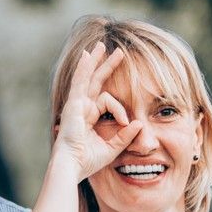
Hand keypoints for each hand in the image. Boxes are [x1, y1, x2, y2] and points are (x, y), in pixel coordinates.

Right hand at [53, 41, 142, 179]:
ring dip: (95, 60)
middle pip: (95, 81)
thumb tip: (139, 124)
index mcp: (88, 117)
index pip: (106, 101)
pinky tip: (88, 55)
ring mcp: (76, 104)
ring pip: (87, 77)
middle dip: (105, 65)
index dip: (120, 110)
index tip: (127, 123)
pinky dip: (84, 68)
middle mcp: (81, 108)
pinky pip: (80, 82)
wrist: (72, 166)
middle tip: (117, 51)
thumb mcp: (112, 148)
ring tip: (102, 45)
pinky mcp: (73, 104)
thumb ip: (125, 136)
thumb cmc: (87, 161)